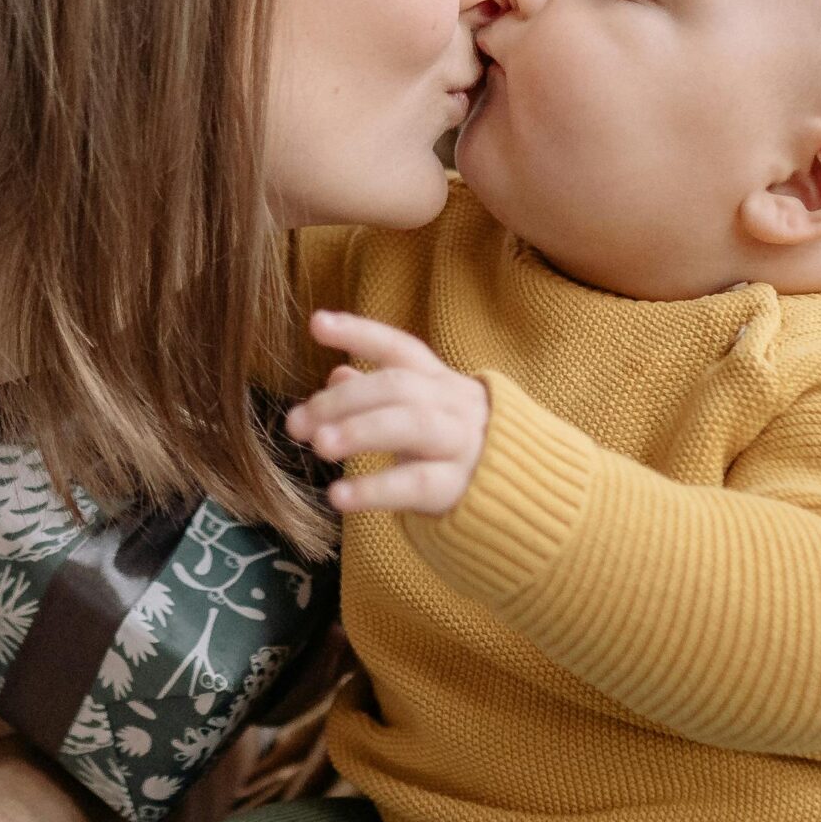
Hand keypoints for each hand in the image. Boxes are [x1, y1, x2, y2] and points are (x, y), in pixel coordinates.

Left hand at [287, 311, 489, 516]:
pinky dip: (373, 489)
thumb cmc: (458, 451)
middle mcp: (454, 404)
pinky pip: (416, 483)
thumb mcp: (422, 416)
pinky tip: (338, 496)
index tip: (316, 323)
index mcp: (441, 382)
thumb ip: (381, 396)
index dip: (359, 332)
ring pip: (411, 424)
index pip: (399, 347)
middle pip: (397, 386)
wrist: (525, 498)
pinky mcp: (461, 487)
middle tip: (295, 422)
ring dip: (359, 430)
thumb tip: (336, 373)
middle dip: (342, 400)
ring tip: (318, 446)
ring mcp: (462, 443)